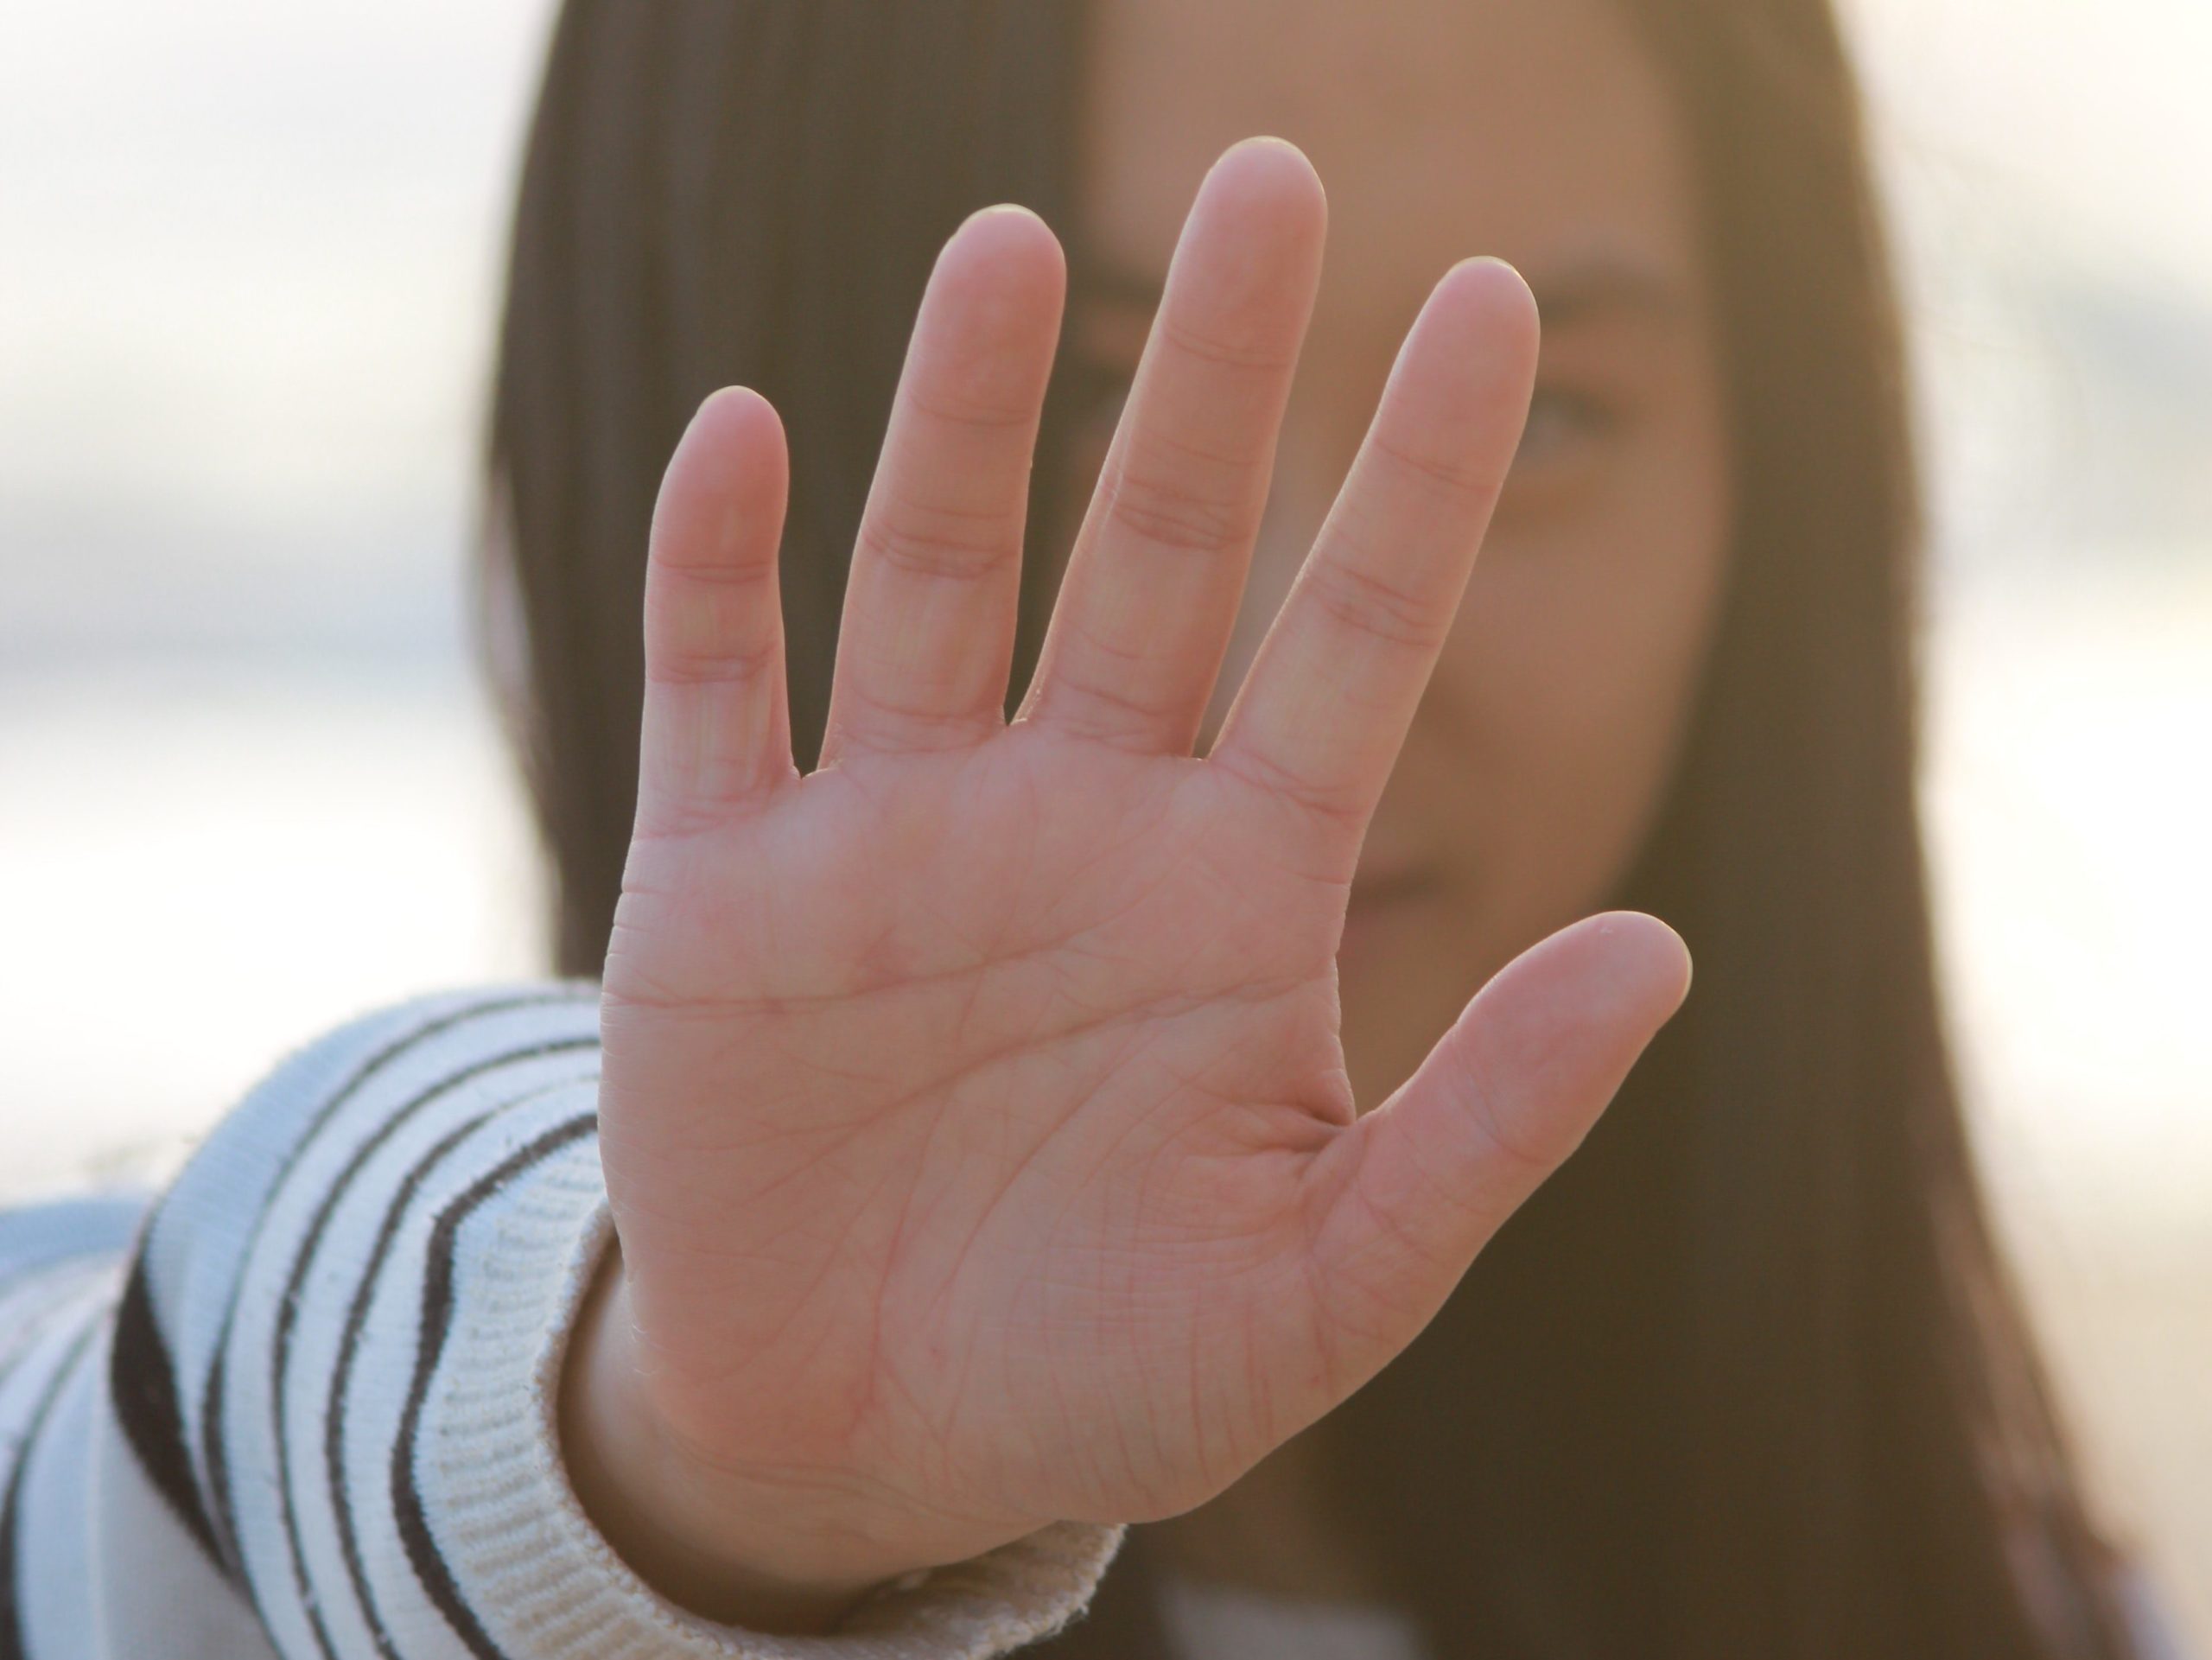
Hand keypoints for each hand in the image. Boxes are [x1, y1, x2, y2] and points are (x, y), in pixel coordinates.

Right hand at [566, 136, 1689, 1628]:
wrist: (863, 1441)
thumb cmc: (1112, 1369)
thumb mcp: (1333, 1280)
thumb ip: (1494, 1120)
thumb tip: (1668, 951)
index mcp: (1234, 894)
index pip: (1351, 638)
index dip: (1422, 474)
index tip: (1493, 299)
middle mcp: (1074, 821)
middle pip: (1153, 547)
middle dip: (1215, 374)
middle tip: (1273, 178)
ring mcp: (890, 837)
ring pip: (932, 572)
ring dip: (963, 413)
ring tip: (1012, 246)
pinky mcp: (720, 887)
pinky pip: (717, 686)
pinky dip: (719, 563)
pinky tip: (747, 433)